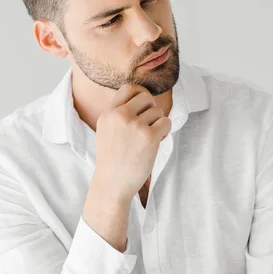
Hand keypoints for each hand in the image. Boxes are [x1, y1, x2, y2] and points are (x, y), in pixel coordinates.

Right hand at [89, 83, 170, 203]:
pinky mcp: (149, 137)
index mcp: (108, 114)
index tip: (144, 105)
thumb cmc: (112, 160)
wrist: (112, 185)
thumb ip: (119, 114)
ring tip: (148, 139)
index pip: (128, 88)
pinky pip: (166, 122)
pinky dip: (165, 132)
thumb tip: (143, 98)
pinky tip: (156, 142)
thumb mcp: (106, 131)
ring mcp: (135, 126)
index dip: (140, 94)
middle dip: (151, 109)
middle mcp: (120, 116)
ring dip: (158, 124)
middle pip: (146, 97)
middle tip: (148, 125)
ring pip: (158, 111)